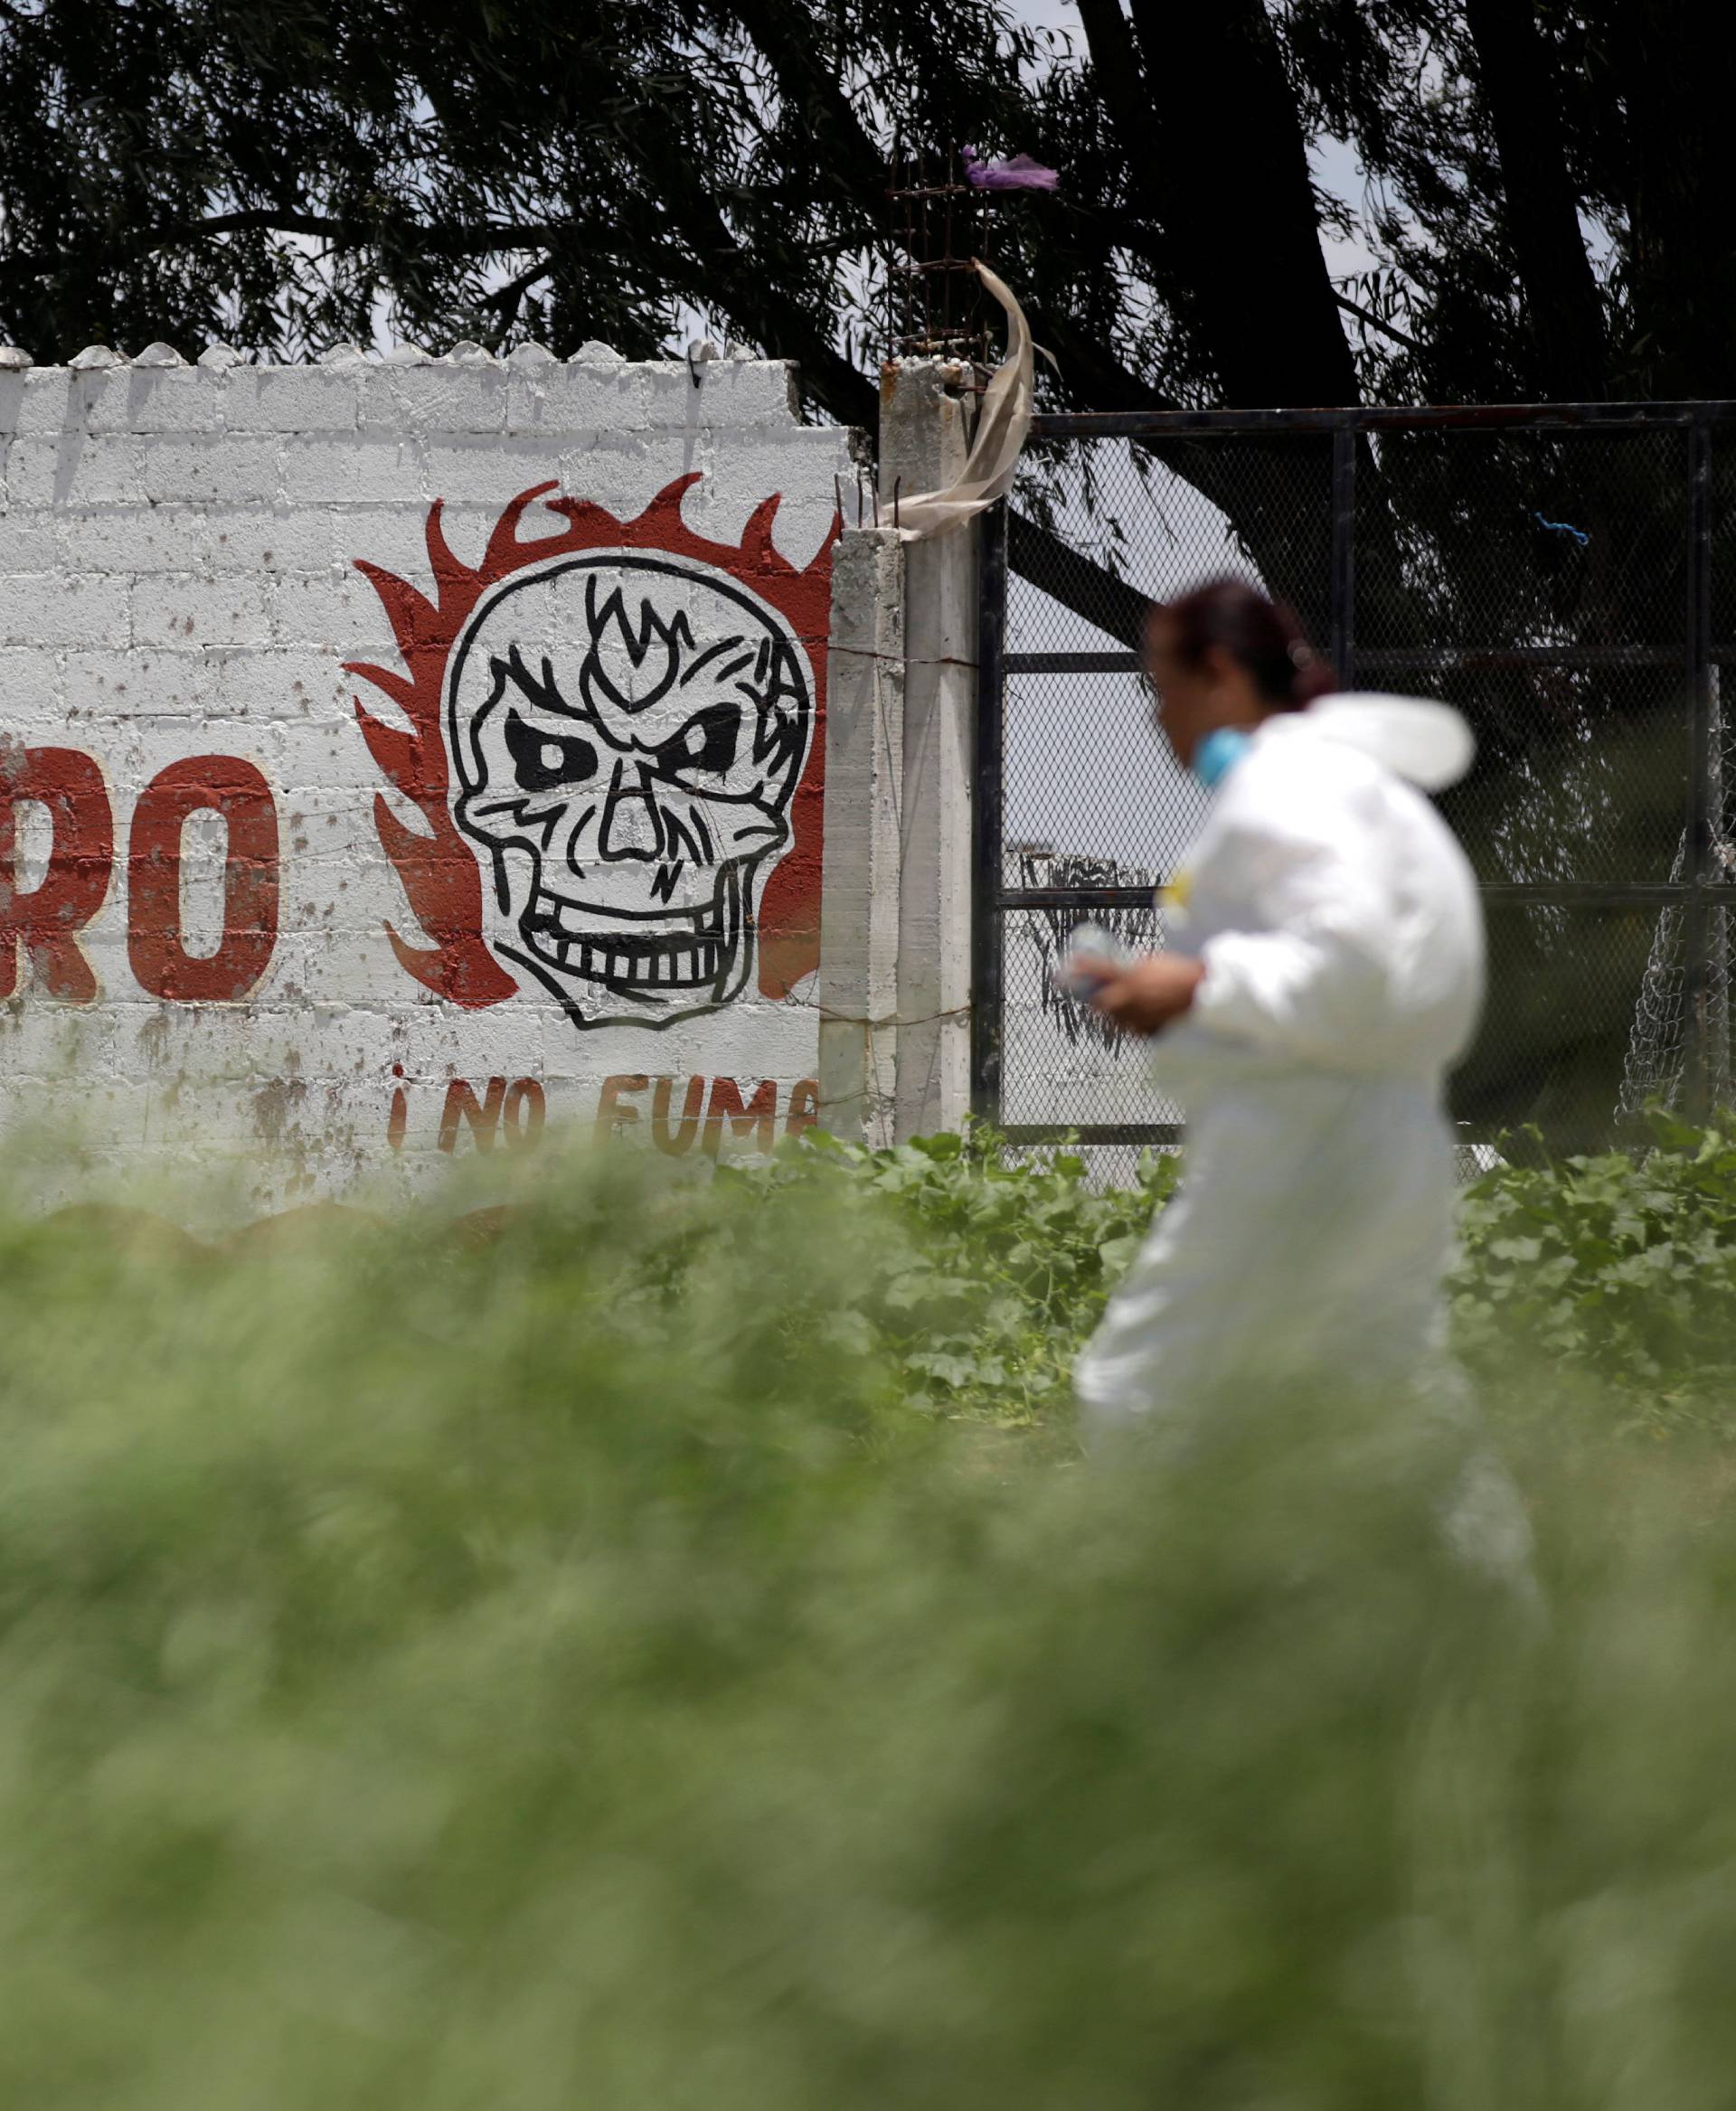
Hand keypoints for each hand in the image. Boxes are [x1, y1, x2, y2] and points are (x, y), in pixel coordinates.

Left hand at [1087, 952, 1204, 1035]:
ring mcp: (1139, 1016)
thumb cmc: (1180, 971)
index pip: (1099, 971)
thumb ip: (1137, 964)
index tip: (1070, 965)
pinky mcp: (1150, 1030)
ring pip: (1116, 1019)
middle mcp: (1131, 998)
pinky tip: (1140, 1018)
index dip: (1082, 967)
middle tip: (1096, 998)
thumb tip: (1127, 964)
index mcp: (1131, 977)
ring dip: (1115, 1013)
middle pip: (1101, 1004)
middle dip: (1096, 1001)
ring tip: (1123, 1008)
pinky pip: (1134, 1029)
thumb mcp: (1155, 960)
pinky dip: (1133, 1024)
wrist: (1202, 991)